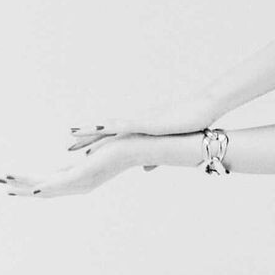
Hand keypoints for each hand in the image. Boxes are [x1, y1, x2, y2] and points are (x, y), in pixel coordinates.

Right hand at [0, 134, 139, 198]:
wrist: (143, 147)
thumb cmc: (128, 148)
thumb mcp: (103, 150)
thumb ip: (91, 155)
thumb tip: (85, 155)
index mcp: (84, 178)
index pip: (54, 184)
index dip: (34, 185)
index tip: (16, 184)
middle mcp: (82, 184)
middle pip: (47, 189)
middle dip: (23, 188)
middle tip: (3, 186)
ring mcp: (83, 181)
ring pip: (48, 188)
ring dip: (25, 186)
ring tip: (5, 184)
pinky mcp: (85, 174)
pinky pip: (60, 182)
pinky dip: (43, 185)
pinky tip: (29, 189)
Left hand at [66, 91, 219, 170]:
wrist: (205, 106)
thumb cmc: (193, 124)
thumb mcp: (171, 145)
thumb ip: (156, 156)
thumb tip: (145, 168)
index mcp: (142, 130)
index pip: (115, 139)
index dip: (98, 145)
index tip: (81, 151)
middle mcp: (137, 123)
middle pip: (107, 132)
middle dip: (88, 140)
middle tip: (69, 146)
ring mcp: (141, 121)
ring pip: (111, 127)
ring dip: (92, 132)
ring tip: (73, 136)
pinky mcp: (148, 121)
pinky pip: (124, 125)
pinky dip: (109, 127)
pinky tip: (96, 128)